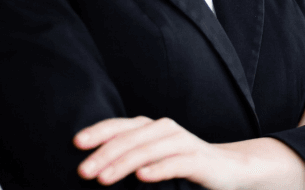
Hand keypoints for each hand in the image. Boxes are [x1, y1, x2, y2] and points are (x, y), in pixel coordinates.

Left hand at [75, 117, 304, 188]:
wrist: (229, 168)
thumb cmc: (183, 164)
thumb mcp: (153, 157)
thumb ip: (129, 155)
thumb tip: (92, 166)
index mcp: (151, 127)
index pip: (120, 126)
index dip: (98, 132)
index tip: (76, 144)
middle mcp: (165, 129)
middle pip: (130, 138)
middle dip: (104, 154)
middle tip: (83, 172)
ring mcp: (183, 143)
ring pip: (148, 150)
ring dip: (123, 164)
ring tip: (103, 179)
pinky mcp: (198, 160)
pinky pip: (175, 163)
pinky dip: (158, 169)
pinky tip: (142, 178)